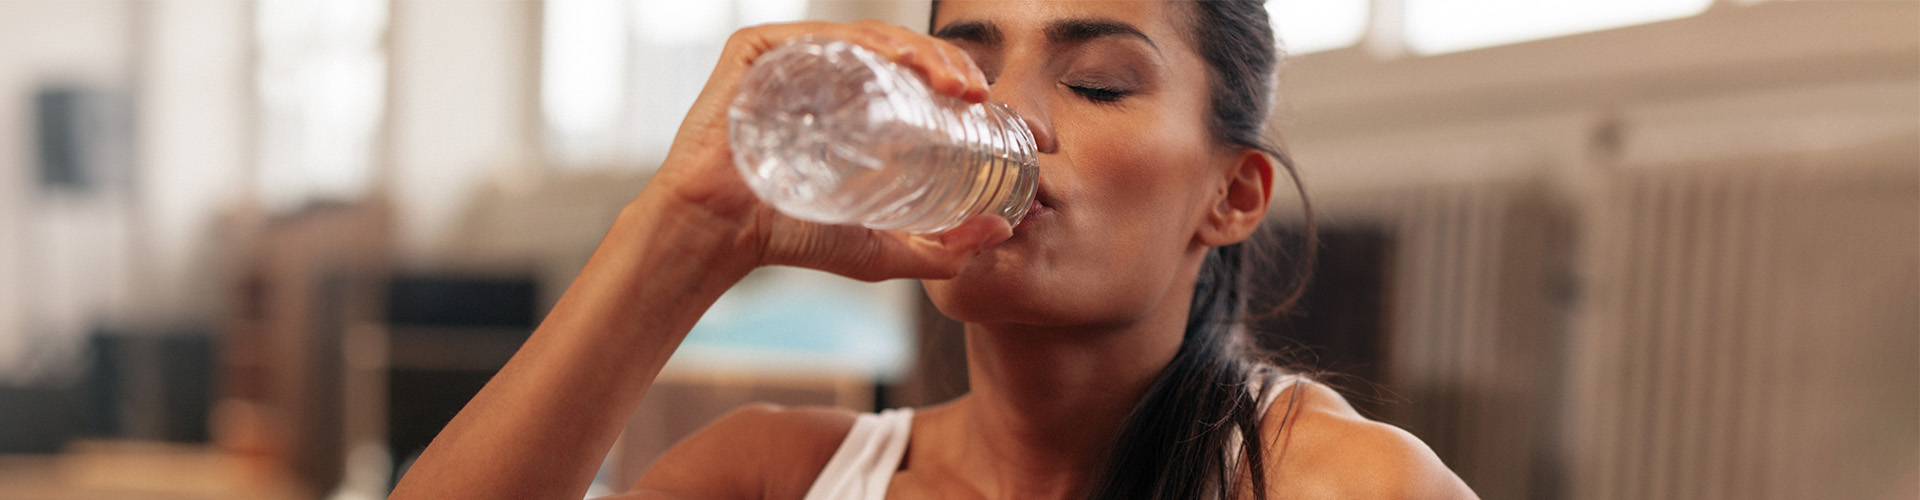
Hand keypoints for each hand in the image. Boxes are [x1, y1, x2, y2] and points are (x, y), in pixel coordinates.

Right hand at [636, 20, 1008, 280]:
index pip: (912, 73)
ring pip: (867, 35)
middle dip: (946, 61)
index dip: (956, 78)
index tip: (988, 105)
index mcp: (848, 102)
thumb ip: (942, 250)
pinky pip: (817, 32)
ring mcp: (789, 58)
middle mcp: (820, 71)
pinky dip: (863, 39)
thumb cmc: (792, 239)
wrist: (720, 236)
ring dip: (919, 48)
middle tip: (976, 94)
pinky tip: (899, 60)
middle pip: (896, 50)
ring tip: (952, 82)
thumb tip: (1002, 233)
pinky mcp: (756, 50)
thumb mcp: (882, 249)